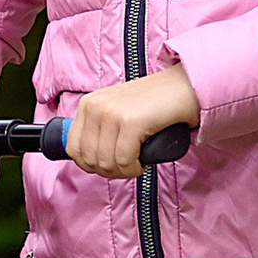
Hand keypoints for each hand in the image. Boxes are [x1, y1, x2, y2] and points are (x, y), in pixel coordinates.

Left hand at [60, 69, 200, 178]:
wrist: (184, 86)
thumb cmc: (153, 104)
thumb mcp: (117, 111)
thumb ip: (99, 130)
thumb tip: (87, 161)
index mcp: (88, 104)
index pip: (73, 148)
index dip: (91, 165)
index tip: (111, 165)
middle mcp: (95, 106)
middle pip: (89, 160)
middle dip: (110, 171)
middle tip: (129, 165)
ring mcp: (111, 113)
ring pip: (107, 163)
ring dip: (124, 171)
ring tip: (138, 161)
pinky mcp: (131, 121)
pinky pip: (125, 161)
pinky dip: (135, 167)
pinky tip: (144, 160)